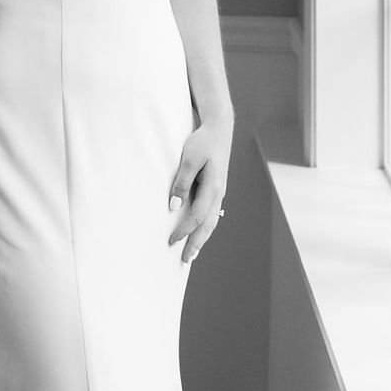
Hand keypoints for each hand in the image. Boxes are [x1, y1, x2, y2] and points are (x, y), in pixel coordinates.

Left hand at [167, 121, 230, 261]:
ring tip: (193, 252)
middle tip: (186, 261)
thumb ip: (182, 183)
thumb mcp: (189, 159)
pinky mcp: (217, 189)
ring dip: (202, 238)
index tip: (171, 241)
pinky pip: (212, 214)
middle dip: (197, 244)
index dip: (184, 231)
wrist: (219, 129)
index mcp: (213, 188)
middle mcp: (219, 193)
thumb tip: (173, 207)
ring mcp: (220, 192)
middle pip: (208, 226)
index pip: (197, 217)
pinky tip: (199, 232)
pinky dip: (205, 226)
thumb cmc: (202, 142)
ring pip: (212, 221)